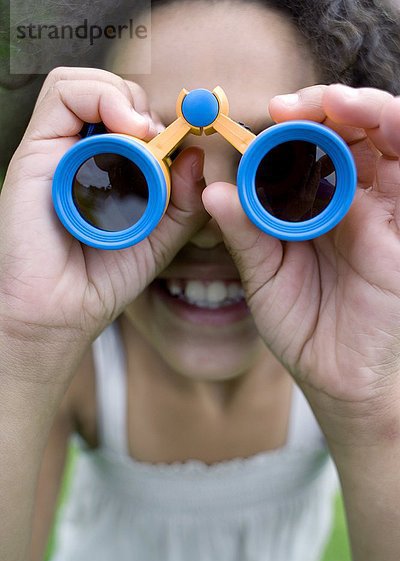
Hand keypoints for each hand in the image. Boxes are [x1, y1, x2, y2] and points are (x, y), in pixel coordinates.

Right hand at [0, 67, 207, 362]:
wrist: (63, 312)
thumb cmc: (104, 279)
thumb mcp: (161, 239)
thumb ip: (184, 202)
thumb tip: (196, 155)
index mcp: (105, 170)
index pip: (130, 117)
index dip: (160, 119)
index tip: (185, 144)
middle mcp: (77, 155)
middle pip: (109, 94)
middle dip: (144, 107)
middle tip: (160, 142)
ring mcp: (55, 151)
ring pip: (84, 85)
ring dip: (124, 99)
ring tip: (143, 135)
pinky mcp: (35, 152)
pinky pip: (62, 94)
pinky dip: (100, 98)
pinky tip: (127, 129)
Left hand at [202, 84, 399, 446]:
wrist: (334, 376)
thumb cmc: (300, 325)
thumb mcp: (263, 276)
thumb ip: (244, 233)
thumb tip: (211, 191)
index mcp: (312, 206)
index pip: (311, 146)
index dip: (294, 123)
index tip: (267, 113)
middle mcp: (351, 201)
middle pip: (352, 132)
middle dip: (328, 107)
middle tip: (294, 106)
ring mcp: (382, 214)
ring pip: (390, 142)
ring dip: (368, 113)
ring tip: (337, 104)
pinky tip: (382, 129)